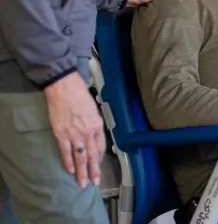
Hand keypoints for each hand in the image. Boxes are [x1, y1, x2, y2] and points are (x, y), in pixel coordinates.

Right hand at [43, 72, 105, 187]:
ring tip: (83, 182)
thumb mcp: (93, 110)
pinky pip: (66, 151)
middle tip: (95, 182)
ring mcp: (74, 134)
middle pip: (92, 154)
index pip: (101, 146)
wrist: (64, 89)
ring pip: (80, 157)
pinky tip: (70, 170)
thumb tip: (93, 135)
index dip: (100, 158)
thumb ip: (94, 124)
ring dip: (82, 171)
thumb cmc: (80, 96)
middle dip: (94, 170)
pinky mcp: (61, 134)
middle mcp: (87, 132)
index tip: (99, 166)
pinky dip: (68, 162)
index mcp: (97, 125)